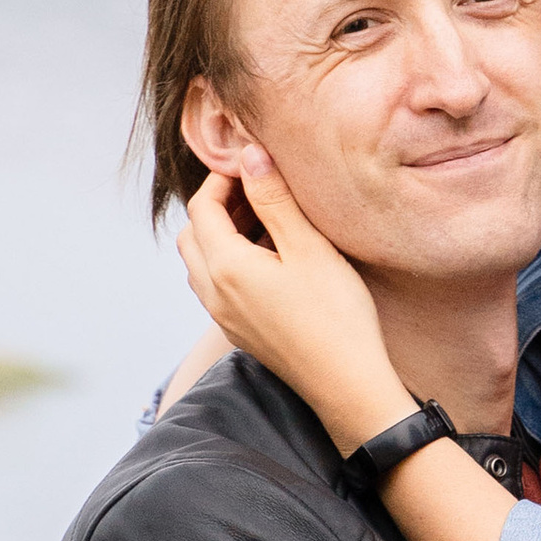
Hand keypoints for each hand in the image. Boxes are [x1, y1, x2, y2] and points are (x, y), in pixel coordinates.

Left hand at [177, 150, 408, 452]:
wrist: (347, 385)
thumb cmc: (335, 316)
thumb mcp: (308, 248)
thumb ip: (274, 199)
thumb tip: (249, 156)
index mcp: (225, 267)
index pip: (202, 207)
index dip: (221, 179)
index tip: (252, 164)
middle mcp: (213, 293)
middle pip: (193, 235)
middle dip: (216, 206)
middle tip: (256, 189)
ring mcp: (224, 317)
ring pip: (202, 263)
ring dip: (222, 235)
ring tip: (266, 220)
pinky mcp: (240, 332)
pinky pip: (218, 286)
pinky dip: (231, 261)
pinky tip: (271, 259)